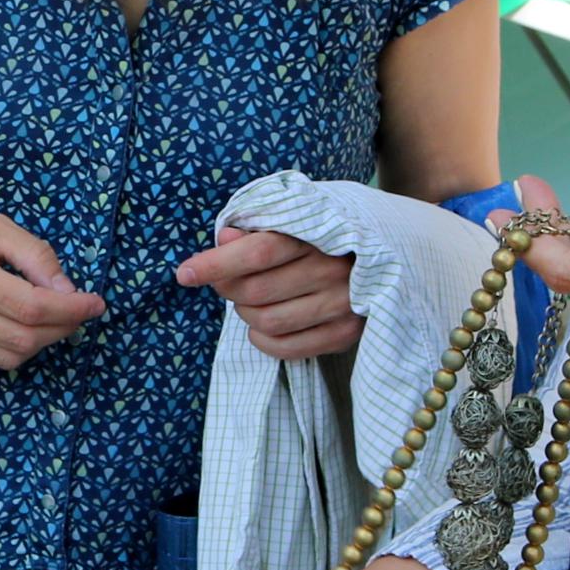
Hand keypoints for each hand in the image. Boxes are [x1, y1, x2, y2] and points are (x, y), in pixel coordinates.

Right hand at [0, 194, 103, 368]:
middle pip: (25, 339)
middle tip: (78, 308)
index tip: (95, 302)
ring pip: (10, 357)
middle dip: (63, 327)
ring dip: (41, 340)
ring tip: (49, 315)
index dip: (71, 309)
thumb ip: (33, 254)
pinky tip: (12, 320)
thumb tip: (67, 289)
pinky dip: (12, 346)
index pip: (31, 308)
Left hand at [176, 225, 364, 360]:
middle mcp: (332, 271)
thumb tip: (224, 238)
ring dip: (244, 314)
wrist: (385, 258)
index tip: (184, 273)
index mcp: (317, 235)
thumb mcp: (293, 222)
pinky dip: (260, 341)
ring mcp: (341, 305)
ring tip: (249, 302)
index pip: (257, 252)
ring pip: (266, 321)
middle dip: (227, 288)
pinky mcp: (345, 333)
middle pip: (255, 291)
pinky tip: (260, 327)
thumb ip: (257, 227)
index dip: (216, 264)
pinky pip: (285, 348)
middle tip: (226, 282)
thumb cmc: (322, 239)